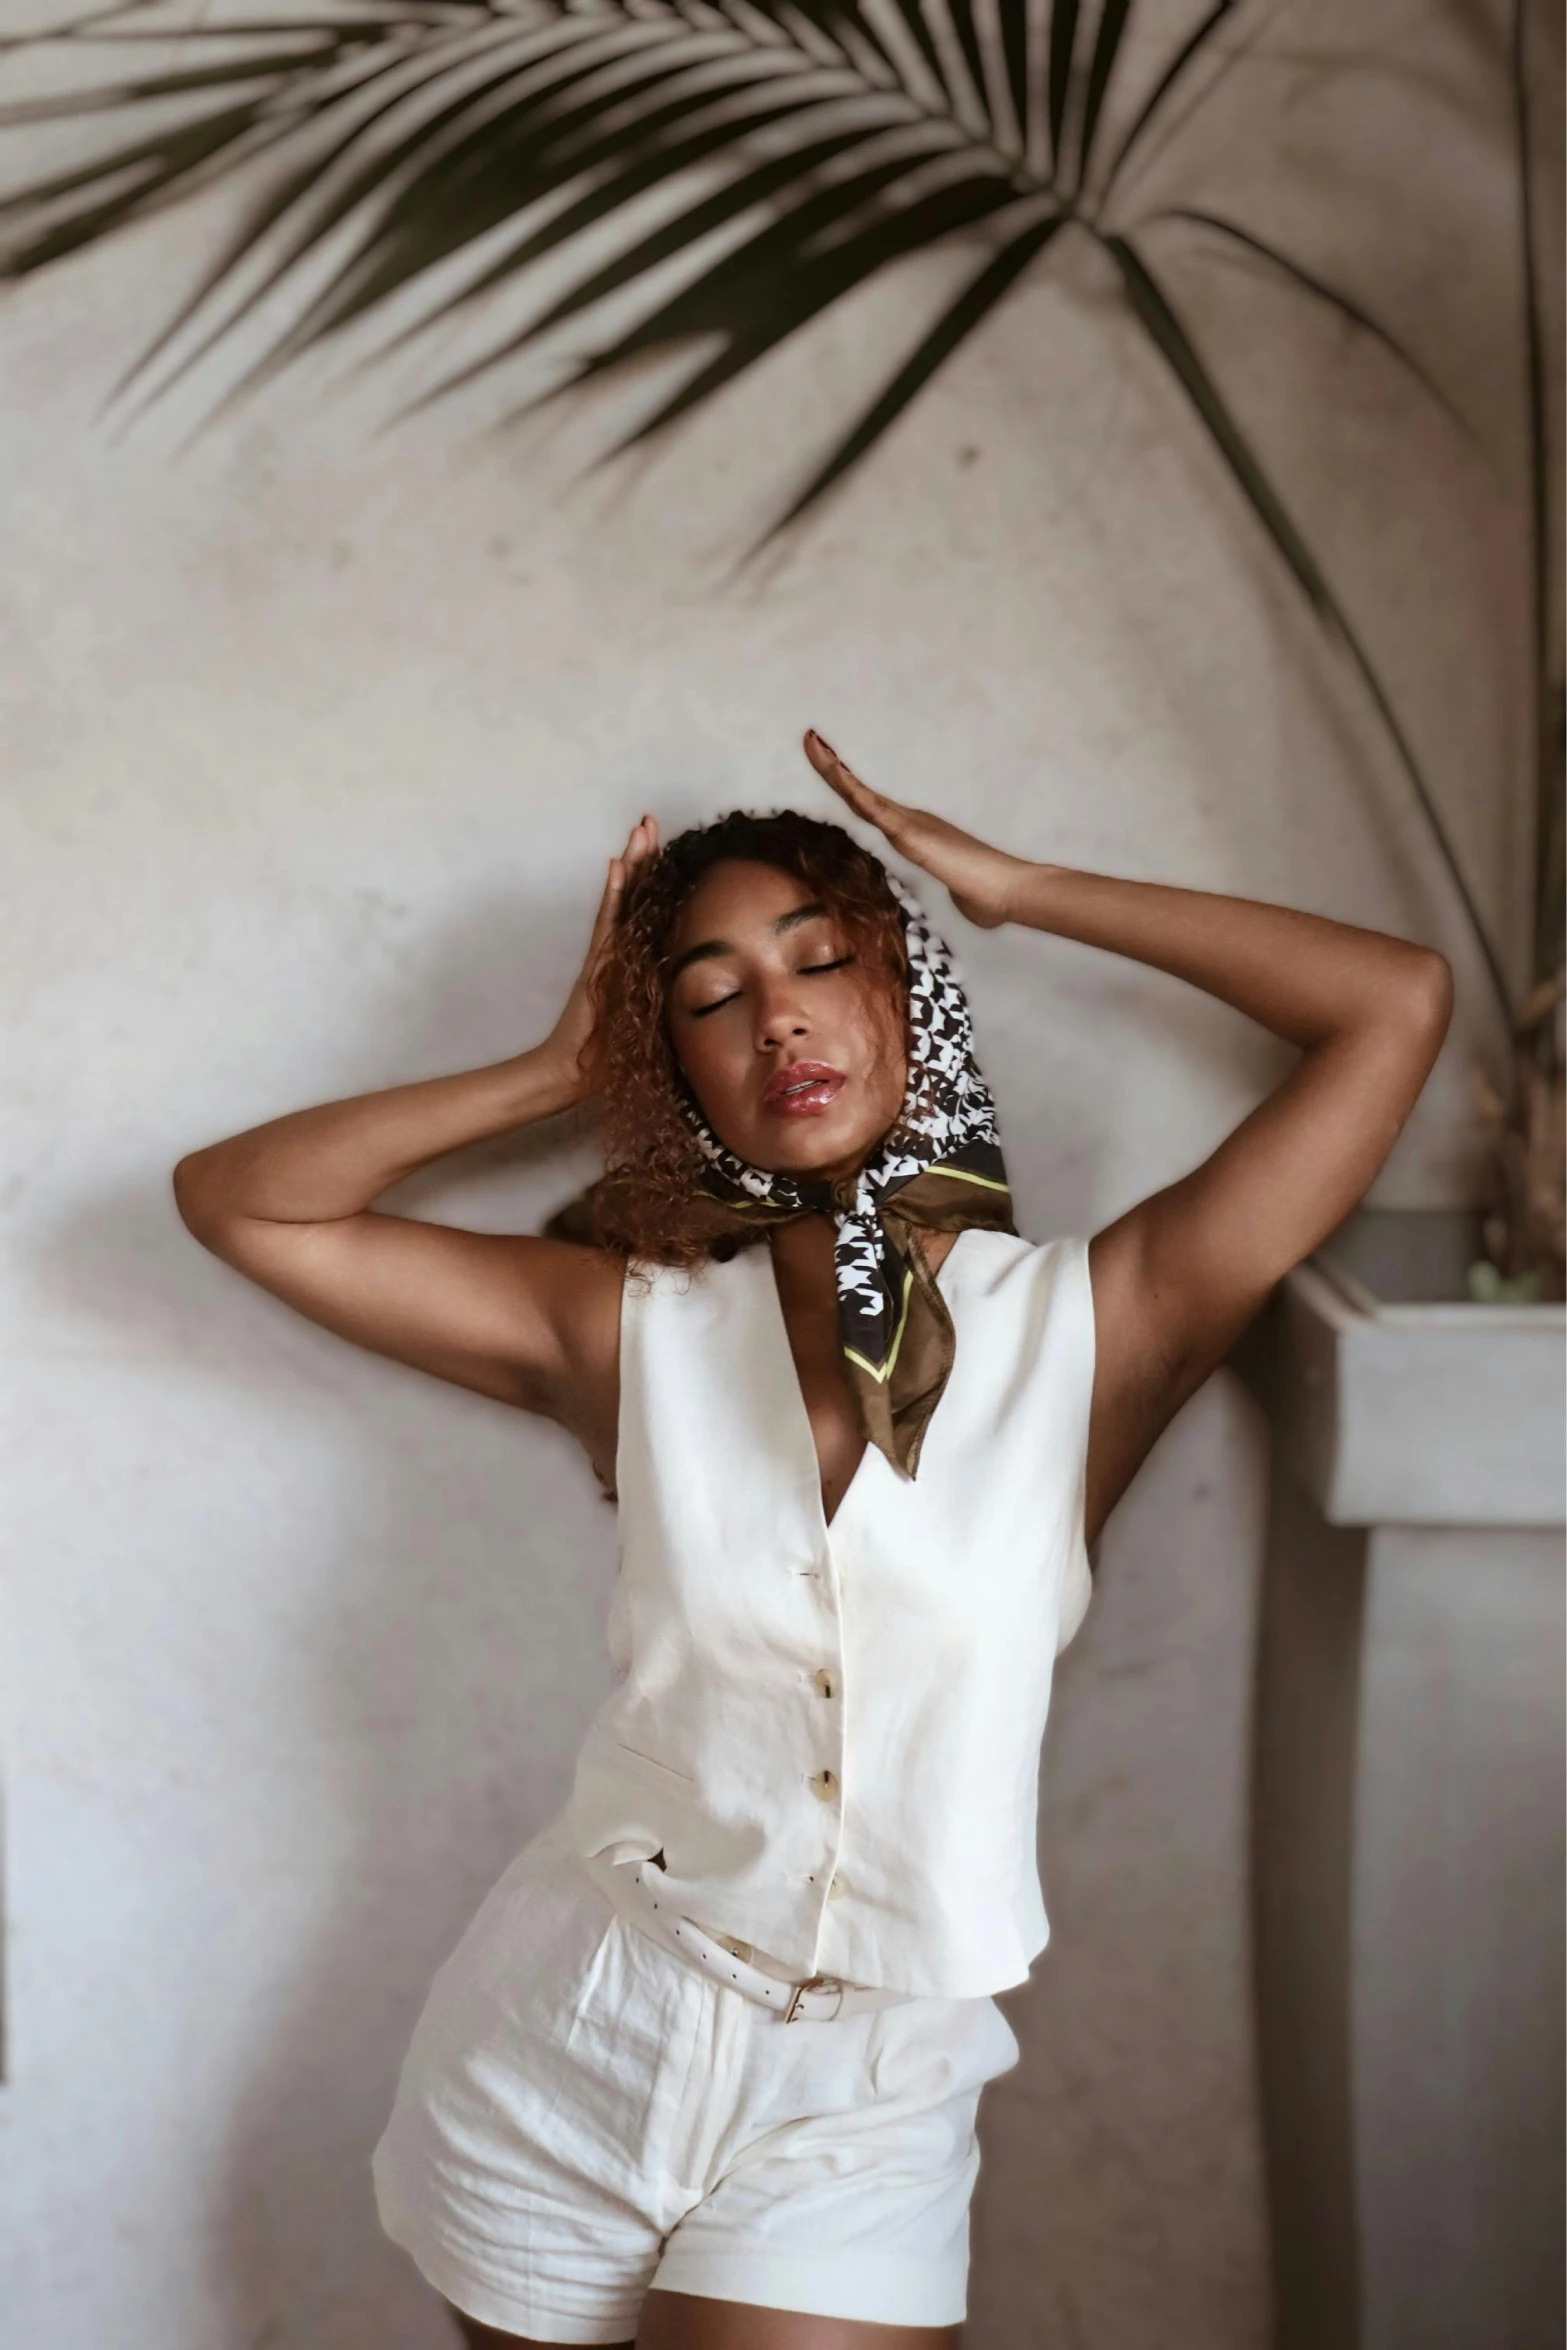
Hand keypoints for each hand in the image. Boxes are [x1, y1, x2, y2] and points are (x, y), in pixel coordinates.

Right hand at [543, 814, 659, 1097]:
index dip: (655, 877)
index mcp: (633, 960)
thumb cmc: (610, 1058)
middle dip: (642, 856)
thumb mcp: (652, 1024)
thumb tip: (706, 998)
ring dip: (632, 864)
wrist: (572, 1072)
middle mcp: (618, 951)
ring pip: (622, 901)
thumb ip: (667, 1005)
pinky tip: (618, 867)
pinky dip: (615, 895)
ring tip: (639, 830)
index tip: (666, 845)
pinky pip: (608, 922)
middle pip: (633, 894)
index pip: (646, 909)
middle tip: (649, 820)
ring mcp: (606, 955)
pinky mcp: (599, 965)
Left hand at [802, 731, 1031, 928]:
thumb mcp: (960, 895)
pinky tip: (832, 770)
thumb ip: (957, 893)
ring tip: (812, 743)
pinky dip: (850, 787)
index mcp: (915, 834)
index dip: (850, 787)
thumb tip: (970, 903)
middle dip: (833, 767)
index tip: (831, 766)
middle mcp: (909, 821)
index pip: (872, 809)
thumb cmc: (989, 898)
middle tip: (811, 740)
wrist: (1007, 892)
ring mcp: (909, 824)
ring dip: (834, 769)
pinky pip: (872, 807)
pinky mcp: (910, 832)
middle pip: (860, 793)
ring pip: (860, 794)